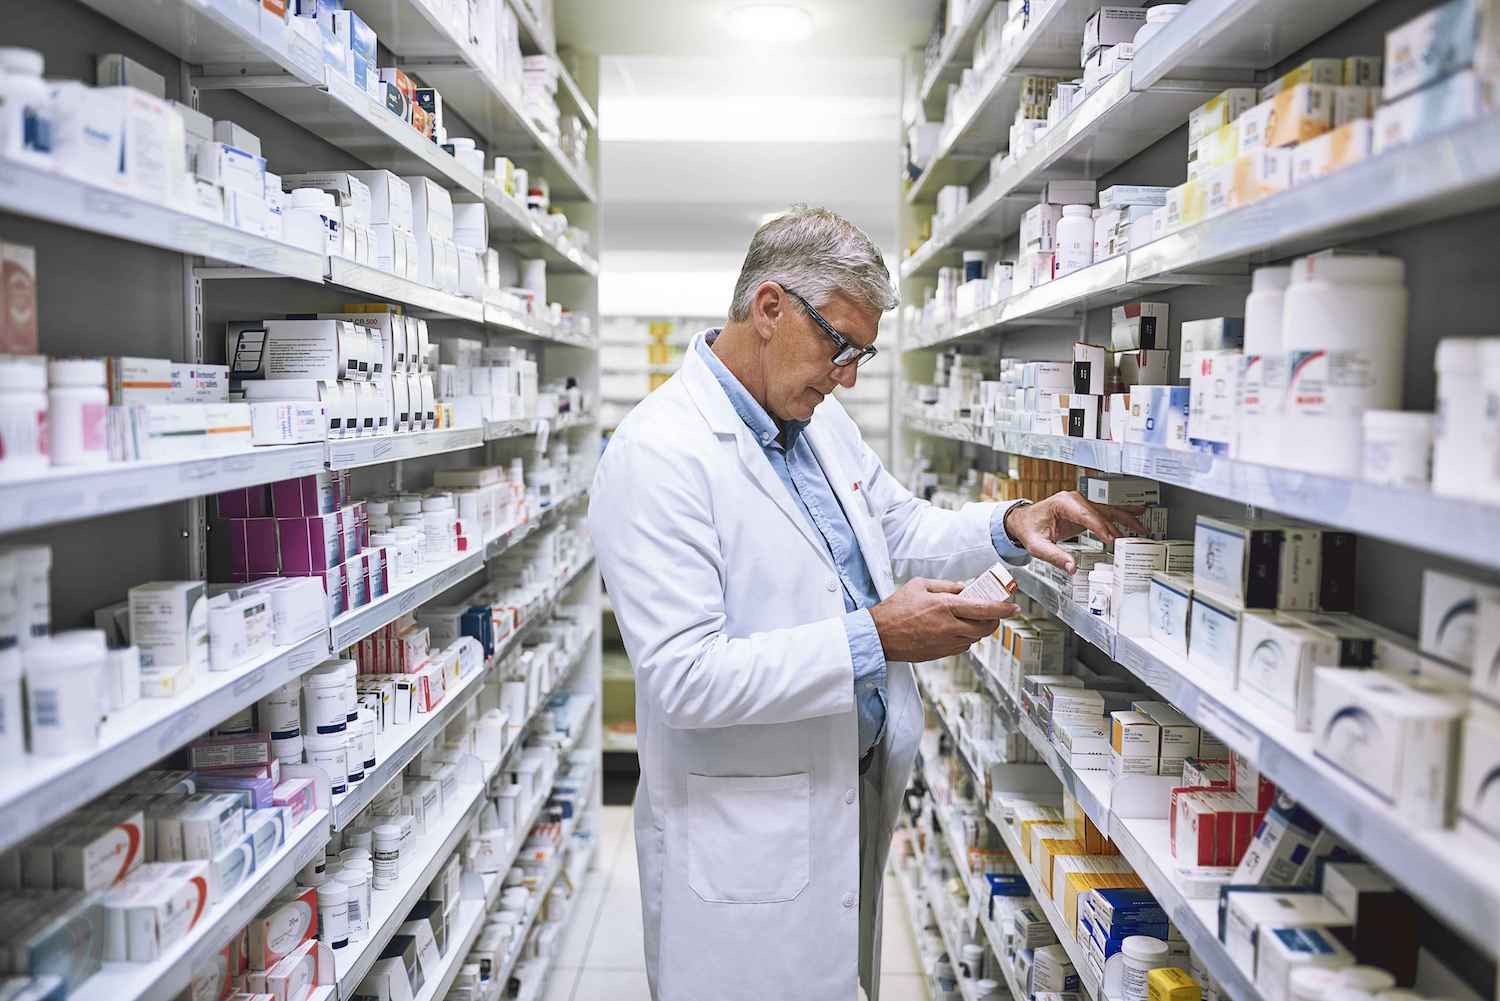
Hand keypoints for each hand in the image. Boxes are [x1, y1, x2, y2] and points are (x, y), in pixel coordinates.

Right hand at [869, 578, 1018, 662]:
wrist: (879, 635)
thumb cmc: (895, 609)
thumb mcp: (919, 585)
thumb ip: (945, 585)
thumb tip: (963, 588)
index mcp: (945, 606)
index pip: (984, 609)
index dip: (1003, 608)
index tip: (1013, 607)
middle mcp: (949, 626)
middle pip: (986, 627)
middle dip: (995, 620)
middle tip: (995, 613)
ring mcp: (946, 643)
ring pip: (976, 638)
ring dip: (980, 629)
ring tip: (973, 619)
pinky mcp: (941, 653)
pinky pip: (963, 647)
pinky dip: (966, 638)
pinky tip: (957, 630)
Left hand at [1004, 491, 1146, 574]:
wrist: (1022, 521)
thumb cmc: (1028, 529)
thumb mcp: (1037, 546)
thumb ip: (1055, 556)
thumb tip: (1072, 568)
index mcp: (1063, 504)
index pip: (1087, 516)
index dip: (1101, 528)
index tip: (1112, 539)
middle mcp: (1074, 499)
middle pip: (1102, 511)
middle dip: (1120, 524)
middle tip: (1135, 536)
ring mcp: (1081, 503)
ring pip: (1108, 509)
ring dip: (1126, 517)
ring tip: (1142, 526)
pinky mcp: (1085, 509)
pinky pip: (1105, 512)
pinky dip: (1121, 514)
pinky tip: (1137, 513)